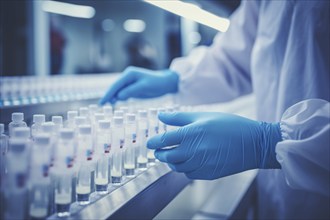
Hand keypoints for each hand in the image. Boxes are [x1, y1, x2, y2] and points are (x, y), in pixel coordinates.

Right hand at [99, 66, 178, 104]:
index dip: (108, 94)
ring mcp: (130, 83)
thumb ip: (131, 91)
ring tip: (106, 105)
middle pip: (115, 88)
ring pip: (118, 91)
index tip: (102, 102)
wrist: (166, 83)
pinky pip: (123, 93)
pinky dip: (118, 97)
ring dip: (113, 97)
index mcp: (129, 74)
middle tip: (101, 105)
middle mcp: (128, 77)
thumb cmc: (157, 83)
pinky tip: (114, 102)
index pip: (116, 85)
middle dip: (108, 95)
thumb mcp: (144, 87)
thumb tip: (119, 96)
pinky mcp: (133, 88)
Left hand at [147, 112, 281, 179]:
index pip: (164, 140)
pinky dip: (185, 168)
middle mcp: (193, 151)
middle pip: (167, 156)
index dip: (153, 142)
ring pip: (177, 167)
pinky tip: (189, 161)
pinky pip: (189, 174)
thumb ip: (179, 117)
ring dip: (171, 162)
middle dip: (160, 153)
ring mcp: (200, 164)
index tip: (149, 143)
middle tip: (158, 151)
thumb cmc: (229, 125)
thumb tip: (160, 115)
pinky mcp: (208, 174)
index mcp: (191, 134)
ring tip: (173, 156)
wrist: (253, 143)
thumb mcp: (203, 116)